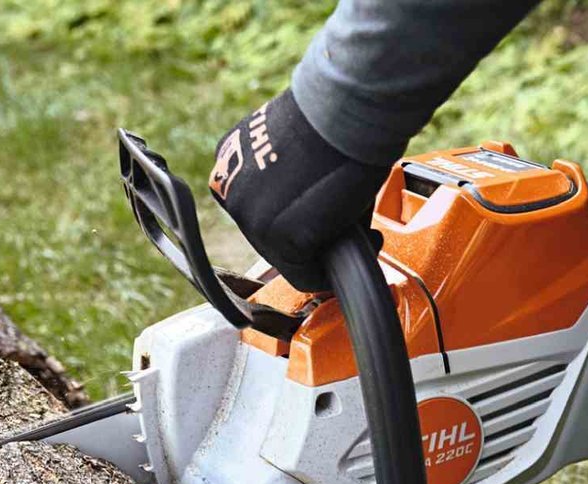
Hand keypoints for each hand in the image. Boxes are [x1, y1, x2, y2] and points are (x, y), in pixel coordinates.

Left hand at [208, 88, 388, 292]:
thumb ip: (288, 180)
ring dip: (321, 251)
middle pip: (269, 238)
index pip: (259, 210)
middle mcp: (230, 191)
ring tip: (352, 224)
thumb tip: (312, 216)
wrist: (349, 107)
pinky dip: (332, 268)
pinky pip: (306, 273)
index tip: (322, 210)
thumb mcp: (293, 147)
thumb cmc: (334, 116)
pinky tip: (358, 237)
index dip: (296, 215)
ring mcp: (251, 217)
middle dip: (308, 234)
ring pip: (287, 259)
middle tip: (343, 218)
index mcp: (229, 163)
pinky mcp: (279, 237)